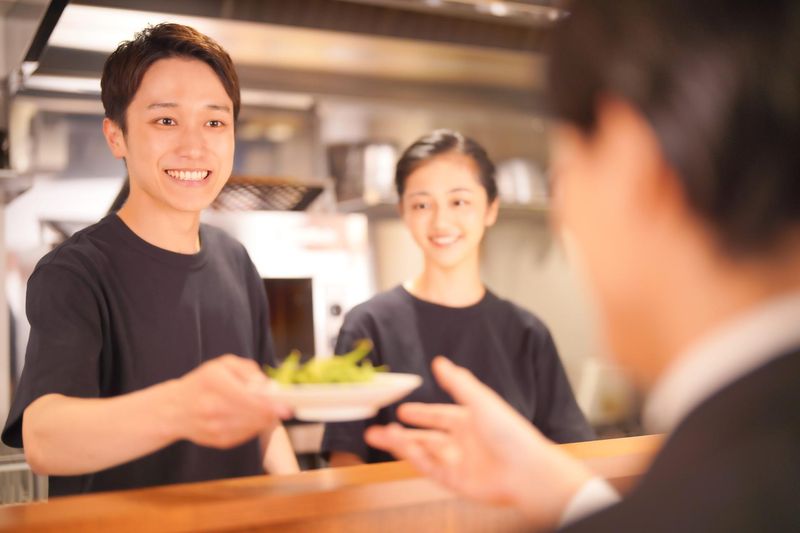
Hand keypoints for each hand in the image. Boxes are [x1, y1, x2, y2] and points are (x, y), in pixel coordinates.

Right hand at [173, 355, 290, 448]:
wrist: (174, 409)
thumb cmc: (203, 383)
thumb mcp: (223, 364)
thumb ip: (248, 370)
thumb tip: (267, 385)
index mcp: (214, 382)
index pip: (249, 398)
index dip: (271, 405)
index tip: (286, 407)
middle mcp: (212, 407)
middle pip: (254, 415)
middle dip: (272, 412)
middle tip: (283, 407)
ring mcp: (214, 428)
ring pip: (253, 426)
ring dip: (264, 419)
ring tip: (265, 410)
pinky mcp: (219, 442)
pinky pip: (246, 436)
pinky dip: (253, 427)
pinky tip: (251, 419)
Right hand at [365, 356, 591, 526]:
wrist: (526, 471)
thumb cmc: (510, 433)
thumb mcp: (481, 401)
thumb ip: (458, 382)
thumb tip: (439, 361)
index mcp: (470, 421)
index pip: (439, 416)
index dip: (421, 413)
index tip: (401, 410)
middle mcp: (463, 442)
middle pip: (426, 436)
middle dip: (402, 433)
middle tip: (379, 428)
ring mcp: (459, 462)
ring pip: (423, 452)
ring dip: (402, 445)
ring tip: (379, 436)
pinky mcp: (457, 481)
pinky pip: (430, 469)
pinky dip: (415, 458)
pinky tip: (402, 448)